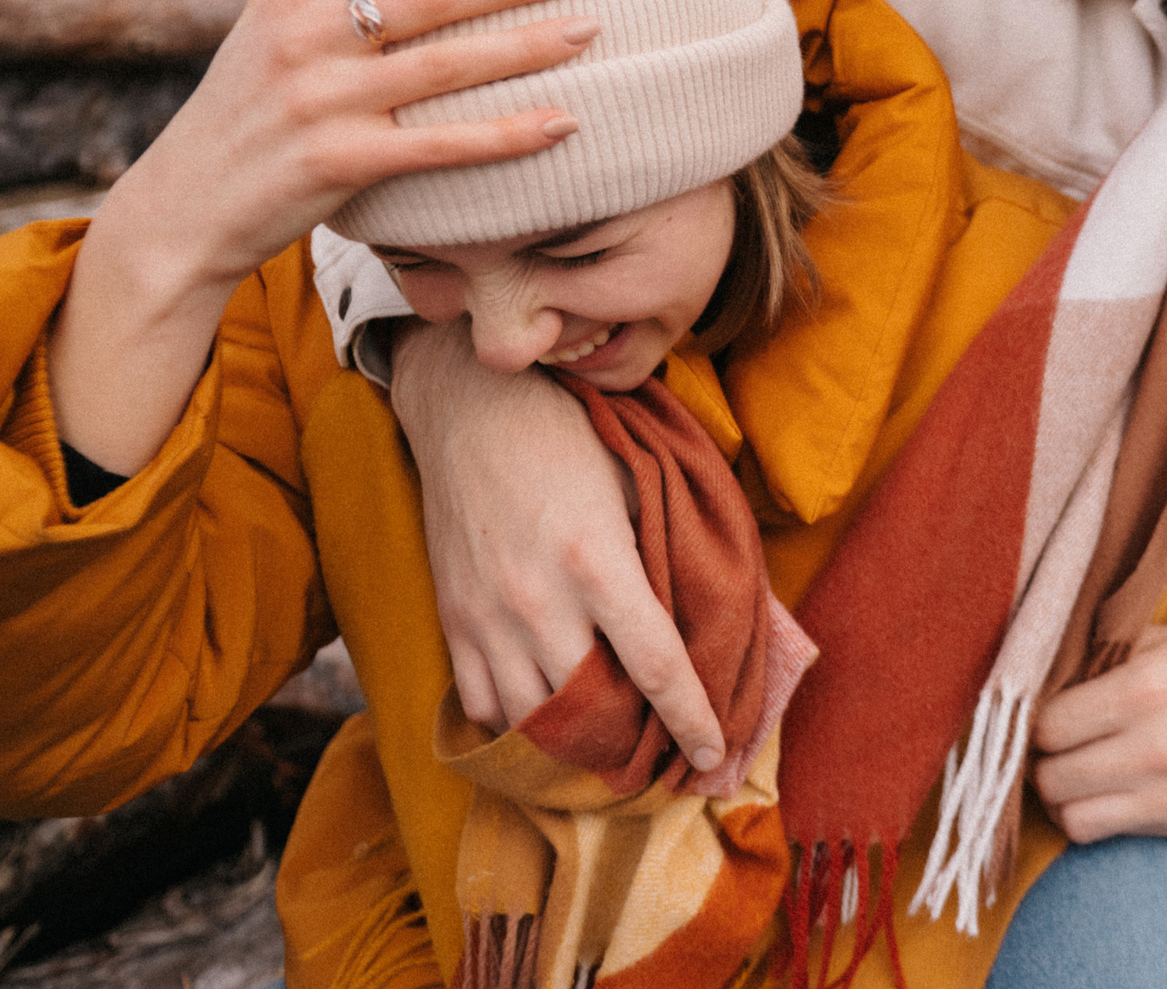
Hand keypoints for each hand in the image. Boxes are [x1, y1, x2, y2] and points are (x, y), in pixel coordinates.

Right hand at [118, 0, 597, 287]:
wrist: (184, 211)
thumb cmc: (232, 110)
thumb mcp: (251, 21)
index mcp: (292, 0)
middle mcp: (306, 42)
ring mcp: (323, 104)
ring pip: (444, 67)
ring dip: (523, 48)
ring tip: (586, 32)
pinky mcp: (340, 165)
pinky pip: (440, 145)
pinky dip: (505, 136)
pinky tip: (561, 124)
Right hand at [392, 317, 725, 766]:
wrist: (472, 407)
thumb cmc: (567, 435)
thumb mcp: (633, 481)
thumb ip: (661, 551)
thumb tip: (700, 615)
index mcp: (596, 561)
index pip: (656, 665)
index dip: (691, 719)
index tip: (713, 754)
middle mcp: (538, 600)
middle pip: (592, 710)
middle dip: (633, 746)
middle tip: (664, 760)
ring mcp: (487, 616)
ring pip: (533, 721)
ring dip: (575, 745)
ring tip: (611, 751)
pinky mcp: (453, 620)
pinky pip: (483, 704)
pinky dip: (518, 725)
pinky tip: (548, 720)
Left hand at [1031, 623, 1166, 841]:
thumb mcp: (1164, 636)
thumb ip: (1101, 658)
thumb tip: (1036, 675)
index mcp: (1144, 690)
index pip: (1046, 726)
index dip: (1036, 717)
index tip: (1045, 708)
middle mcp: (1155, 750)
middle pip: (1050, 778)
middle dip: (1042, 758)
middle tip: (1054, 739)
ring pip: (1070, 818)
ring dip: (1062, 794)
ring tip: (1075, 766)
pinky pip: (1107, 833)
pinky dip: (1094, 814)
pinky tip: (1107, 785)